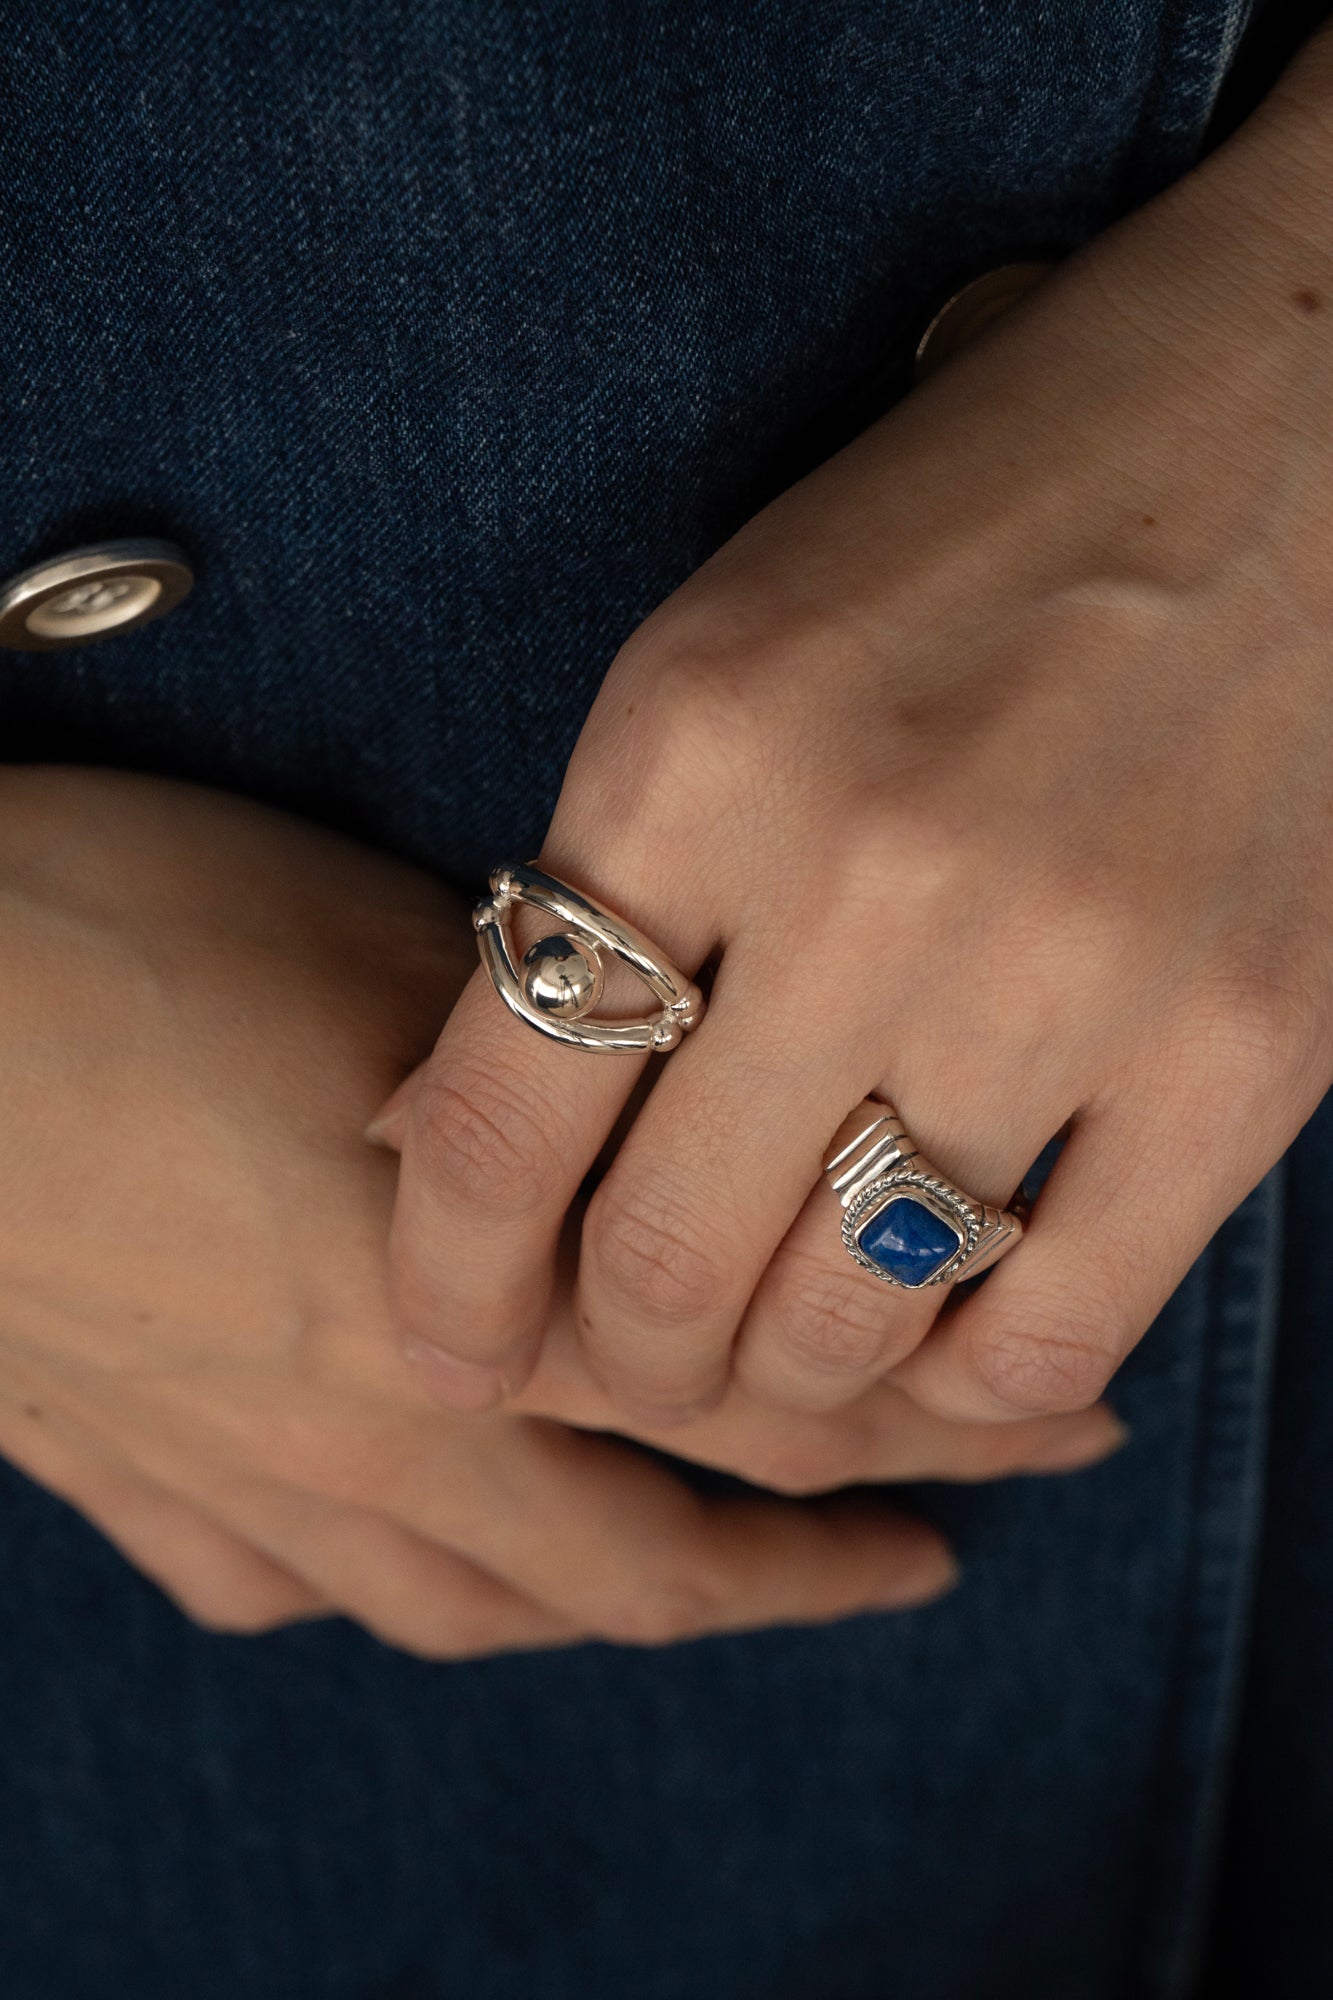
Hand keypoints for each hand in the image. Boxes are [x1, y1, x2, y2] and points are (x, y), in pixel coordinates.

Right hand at [0, 768, 1117, 1653]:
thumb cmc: (102, 931)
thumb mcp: (379, 946)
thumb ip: (534, 1063)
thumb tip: (639, 1086)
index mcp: (467, 1303)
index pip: (756, 1406)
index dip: (926, 1430)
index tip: (1046, 1427)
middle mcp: (373, 1430)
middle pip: (641, 1560)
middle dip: (808, 1569)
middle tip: (922, 1557)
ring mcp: (238, 1475)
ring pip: (475, 1608)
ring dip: (619, 1606)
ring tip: (708, 1583)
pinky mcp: (119, 1473)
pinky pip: (286, 1589)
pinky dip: (387, 1590)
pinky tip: (412, 1565)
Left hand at [381, 39, 1332, 1429]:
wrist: (1299, 428)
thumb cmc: (971, 533)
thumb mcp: (723, 658)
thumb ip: (598, 894)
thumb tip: (446, 1137)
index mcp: (696, 751)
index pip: (499, 1113)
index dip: (449, 1281)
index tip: (448, 1349)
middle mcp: (868, 873)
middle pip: (665, 1262)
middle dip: (617, 1363)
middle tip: (627, 1361)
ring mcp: (1072, 969)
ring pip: (848, 1327)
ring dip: (785, 1383)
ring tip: (782, 1347)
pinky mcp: (1249, 1045)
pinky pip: (1054, 1334)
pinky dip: (971, 1381)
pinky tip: (946, 1327)